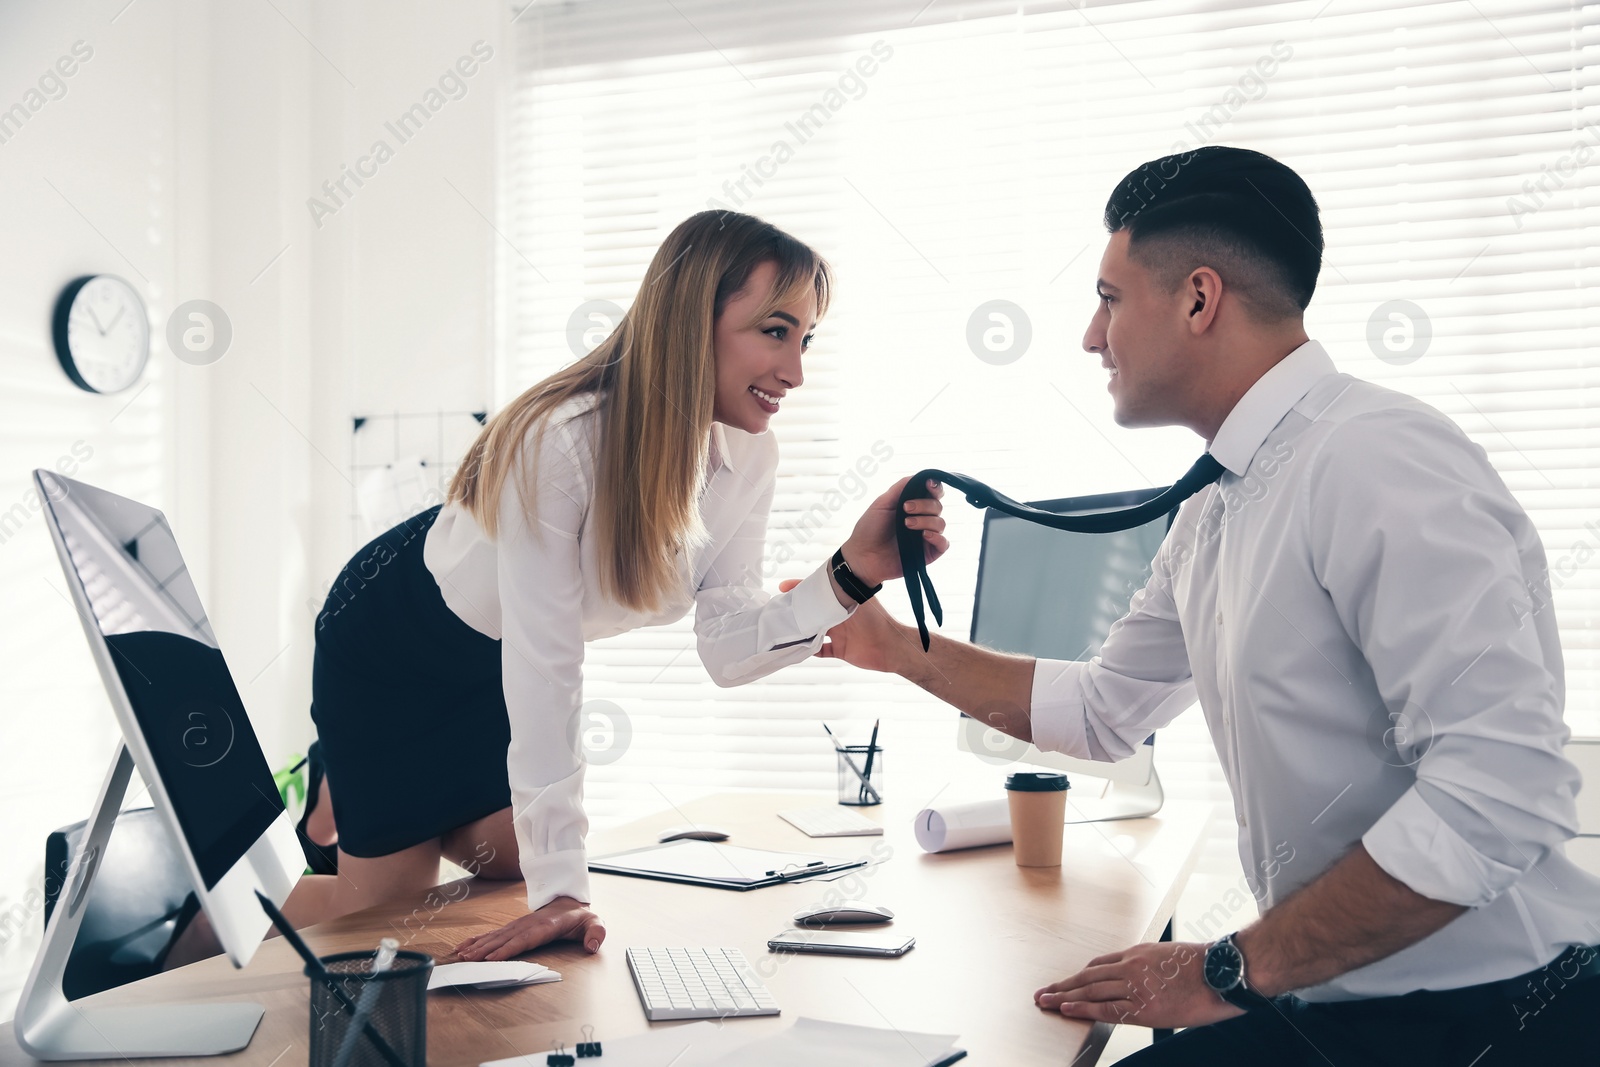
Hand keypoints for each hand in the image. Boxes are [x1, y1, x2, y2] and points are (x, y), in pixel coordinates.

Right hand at [453, 896, 605, 960]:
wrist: (569, 902)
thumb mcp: (594, 923)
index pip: (525, 938)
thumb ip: (596, 933)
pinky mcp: (513, 928)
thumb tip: (592, 946)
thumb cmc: (580, 917)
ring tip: (461, 954)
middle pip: (505, 938)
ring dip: (478, 945)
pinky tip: (464, 946)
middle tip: (468, 959)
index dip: (509, 948)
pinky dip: (477, 940)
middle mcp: (528, 924)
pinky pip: (494, 934)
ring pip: (496, 936)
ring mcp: (519, 925)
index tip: (493, 957)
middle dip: (486, 949)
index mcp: (546, 926)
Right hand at [779, 578, 913, 674]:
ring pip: (814, 632)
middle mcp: (838, 615)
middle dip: (797, 611)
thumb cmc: (877, 619)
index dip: (800, 588)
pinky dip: (810, 651)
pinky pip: (821, 650)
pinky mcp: (840, 649)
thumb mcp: (854, 601)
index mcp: (841, 600)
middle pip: (812, 612)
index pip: (817, 591)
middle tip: (778, 611)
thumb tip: (817, 582)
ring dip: (801, 631)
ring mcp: (838, 633)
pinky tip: (799, 649)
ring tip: (784, 630)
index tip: (783, 587)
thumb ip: (837, 593)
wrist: (891, 646)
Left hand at [839, 476, 947, 586]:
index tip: (928, 485)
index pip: (933, 493)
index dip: (935, 487)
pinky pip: (943, 543)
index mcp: (912, 505)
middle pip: (937, 506)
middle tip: (906, 509)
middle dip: (924, 504)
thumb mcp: (882, 504)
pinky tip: (924, 535)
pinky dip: (937, 537)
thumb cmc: (869, 530)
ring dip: (925, 520)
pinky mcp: (928, 553)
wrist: (862, 556)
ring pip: (940, 523)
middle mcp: (922, 519)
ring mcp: (925, 536)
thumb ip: (900, 488)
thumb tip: (919, 476)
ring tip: (906, 525)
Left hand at [1034, 941, 1244, 1029]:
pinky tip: (1066, 1009)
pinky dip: (1083, 1008)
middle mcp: (1131, 965)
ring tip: (1044, 1002)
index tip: (1067, 983)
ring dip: (1064, 996)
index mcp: (1138, 952)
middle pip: (1087, 976)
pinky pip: (1106, 1008)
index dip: (1080, 975)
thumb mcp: (1171, 956)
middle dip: (1063, 985)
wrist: (1223, 973)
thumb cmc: (1205, 966)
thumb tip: (1145, 980)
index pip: (1100, 964)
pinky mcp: (1143, 1007)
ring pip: (1090, 991)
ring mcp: (1135, 986)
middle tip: (1042, 992)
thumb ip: (1151, 966)